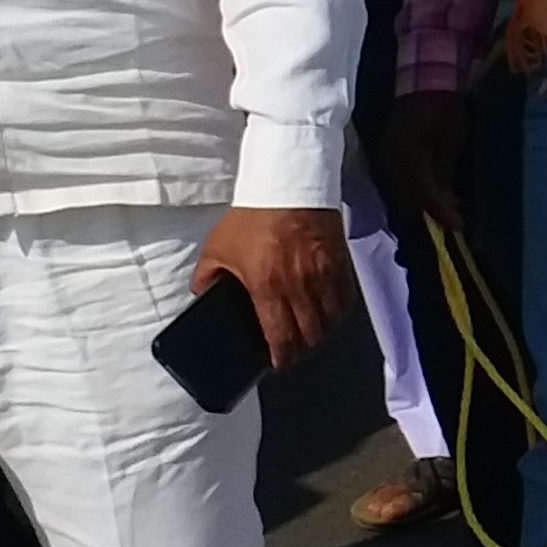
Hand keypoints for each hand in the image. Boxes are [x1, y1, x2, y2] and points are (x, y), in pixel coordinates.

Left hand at [187, 203, 356, 372]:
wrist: (288, 184)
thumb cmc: (251, 218)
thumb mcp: (217, 248)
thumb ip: (206, 278)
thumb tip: (201, 298)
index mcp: (267, 288)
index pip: (281, 338)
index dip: (281, 358)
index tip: (277, 362)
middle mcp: (300, 287)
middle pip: (311, 336)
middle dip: (301, 350)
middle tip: (291, 350)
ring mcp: (324, 276)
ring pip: (331, 322)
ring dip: (321, 334)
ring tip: (309, 334)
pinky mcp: (340, 264)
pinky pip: (346, 301)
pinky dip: (338, 313)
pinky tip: (328, 313)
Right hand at [380, 90, 471, 238]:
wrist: (422, 80)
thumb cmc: (444, 105)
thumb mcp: (453, 138)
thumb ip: (445, 172)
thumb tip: (447, 203)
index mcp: (407, 155)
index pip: (423, 194)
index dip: (441, 213)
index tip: (459, 227)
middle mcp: (387, 162)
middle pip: (406, 201)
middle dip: (430, 215)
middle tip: (454, 223)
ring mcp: (381, 160)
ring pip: (398, 196)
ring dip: (419, 208)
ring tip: (444, 214)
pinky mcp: (382, 158)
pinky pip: (394, 186)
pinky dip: (411, 196)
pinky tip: (428, 199)